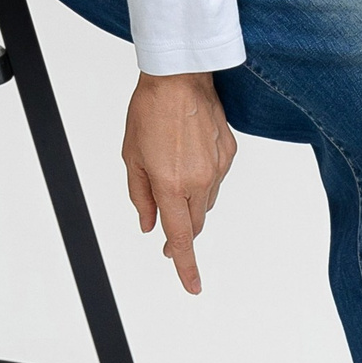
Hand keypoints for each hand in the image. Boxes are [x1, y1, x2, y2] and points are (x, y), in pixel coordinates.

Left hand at [122, 70, 236, 294]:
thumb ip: (140, 196)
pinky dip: (202, 179)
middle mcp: (199, 181)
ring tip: (172, 173)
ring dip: (190, 203)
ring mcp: (217, 168)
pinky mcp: (229, 153)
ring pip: (206, 203)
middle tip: (167, 234)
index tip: (192, 286)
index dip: (185, 265)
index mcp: (170, 184)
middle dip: (181, 232)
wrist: (180, 76)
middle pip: (194, 224)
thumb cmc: (150, 109)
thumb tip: (149, 225)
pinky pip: (216, 179)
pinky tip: (189, 157)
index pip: (180, 238)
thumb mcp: (132, 156)